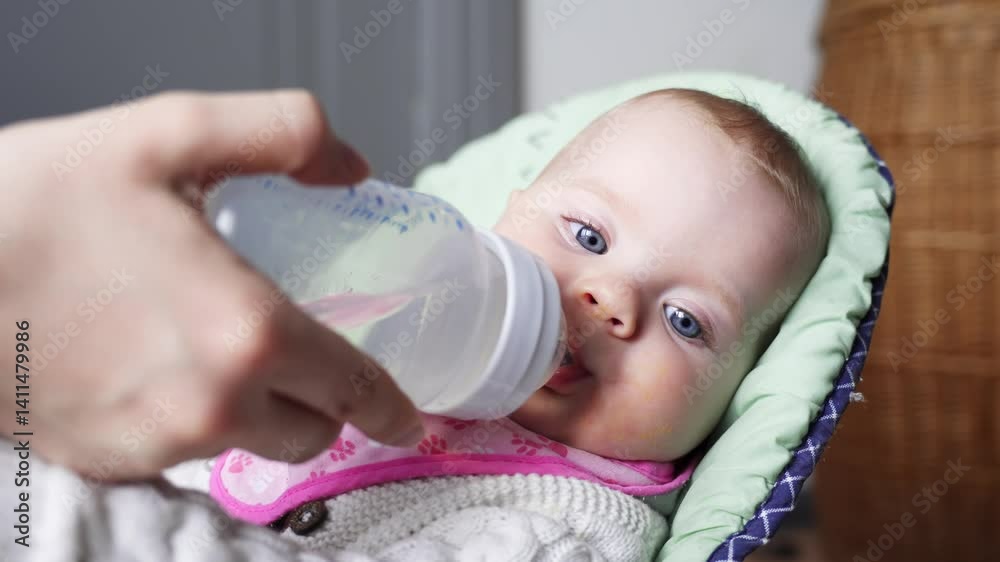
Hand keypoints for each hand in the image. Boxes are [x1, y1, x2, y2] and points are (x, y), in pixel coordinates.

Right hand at [0, 90, 423, 479]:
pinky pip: (185, 456)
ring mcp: (157, 443)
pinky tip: (163, 370)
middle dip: (323, 400)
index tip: (410, 421)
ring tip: (220, 349)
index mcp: (246, 332)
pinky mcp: (108, 460)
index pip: (355, 389)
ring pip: (249, 446)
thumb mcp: (169, 135)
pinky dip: (196, 422)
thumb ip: (282, 134)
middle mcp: (211, 404)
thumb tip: (351, 165)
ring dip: (258, 409)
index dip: (393, 408)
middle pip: (311, 430)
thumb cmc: (32, 205)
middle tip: (306, 357)